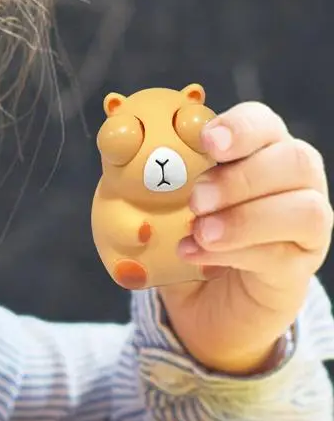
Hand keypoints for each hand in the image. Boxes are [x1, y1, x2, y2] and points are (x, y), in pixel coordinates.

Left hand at [158, 102, 332, 374]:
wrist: (206, 298)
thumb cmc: (186, 228)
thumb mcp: (156, 195)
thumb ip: (142, 165)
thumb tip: (115, 127)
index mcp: (258, 147)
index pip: (263, 122)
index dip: (239, 127)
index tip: (207, 142)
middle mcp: (293, 179)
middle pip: (296, 160)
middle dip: (240, 178)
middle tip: (195, 199)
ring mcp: (305, 223)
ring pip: (304, 209)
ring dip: (246, 219)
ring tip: (199, 232)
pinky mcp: (299, 265)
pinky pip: (284, 254)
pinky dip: (238, 254)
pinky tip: (198, 256)